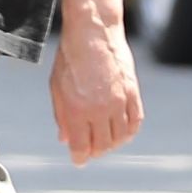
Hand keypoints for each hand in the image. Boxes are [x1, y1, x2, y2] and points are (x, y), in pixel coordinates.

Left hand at [49, 15, 143, 165]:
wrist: (93, 32)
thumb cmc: (70, 58)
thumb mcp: (56, 87)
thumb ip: (62, 115)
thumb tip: (65, 139)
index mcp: (77, 110)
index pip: (81, 146)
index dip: (79, 157)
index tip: (78, 160)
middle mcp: (100, 109)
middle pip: (102, 145)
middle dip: (95, 152)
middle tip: (90, 150)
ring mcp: (119, 102)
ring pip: (120, 137)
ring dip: (112, 144)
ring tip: (105, 141)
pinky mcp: (133, 92)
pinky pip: (135, 121)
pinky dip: (129, 131)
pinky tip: (122, 132)